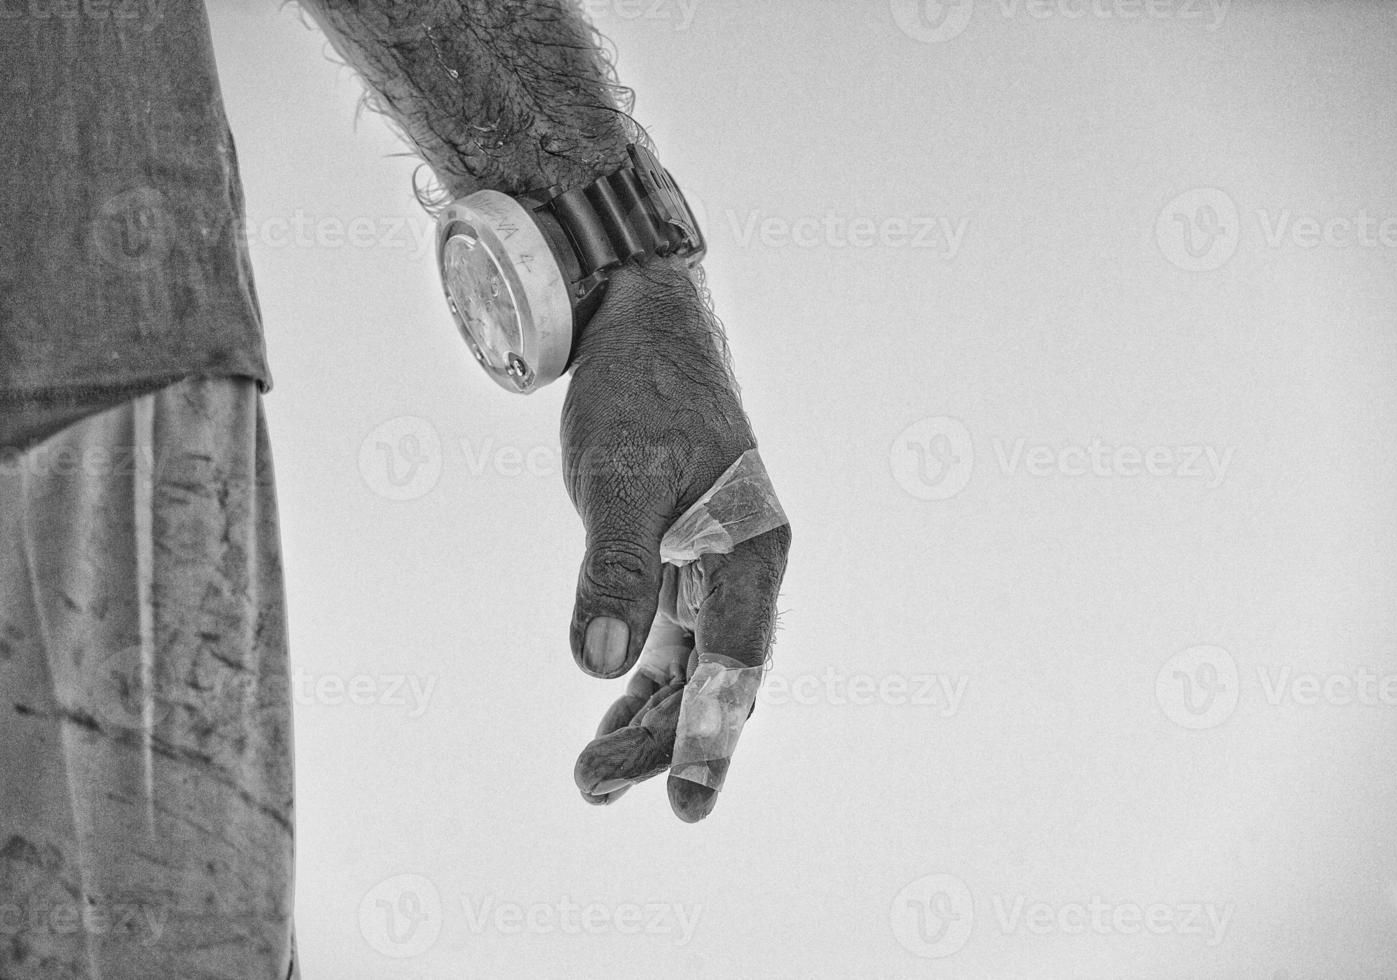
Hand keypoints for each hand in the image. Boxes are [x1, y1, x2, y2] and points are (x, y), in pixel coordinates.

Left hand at [559, 256, 790, 821]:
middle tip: (591, 786)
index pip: (734, 664)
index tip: (685, 805)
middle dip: (661, 743)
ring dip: (644, 725)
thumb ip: (614, 571)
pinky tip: (604, 725)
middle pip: (713, 681)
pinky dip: (636, 687)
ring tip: (586, 780)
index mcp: (751, 549)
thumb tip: (599, 665)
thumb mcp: (618, 479)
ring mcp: (712, 569)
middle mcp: (743, 568)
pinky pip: (666, 644)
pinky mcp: (679, 563)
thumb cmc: (639, 393)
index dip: (708, 738)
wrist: (641, 327)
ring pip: (689, 671)